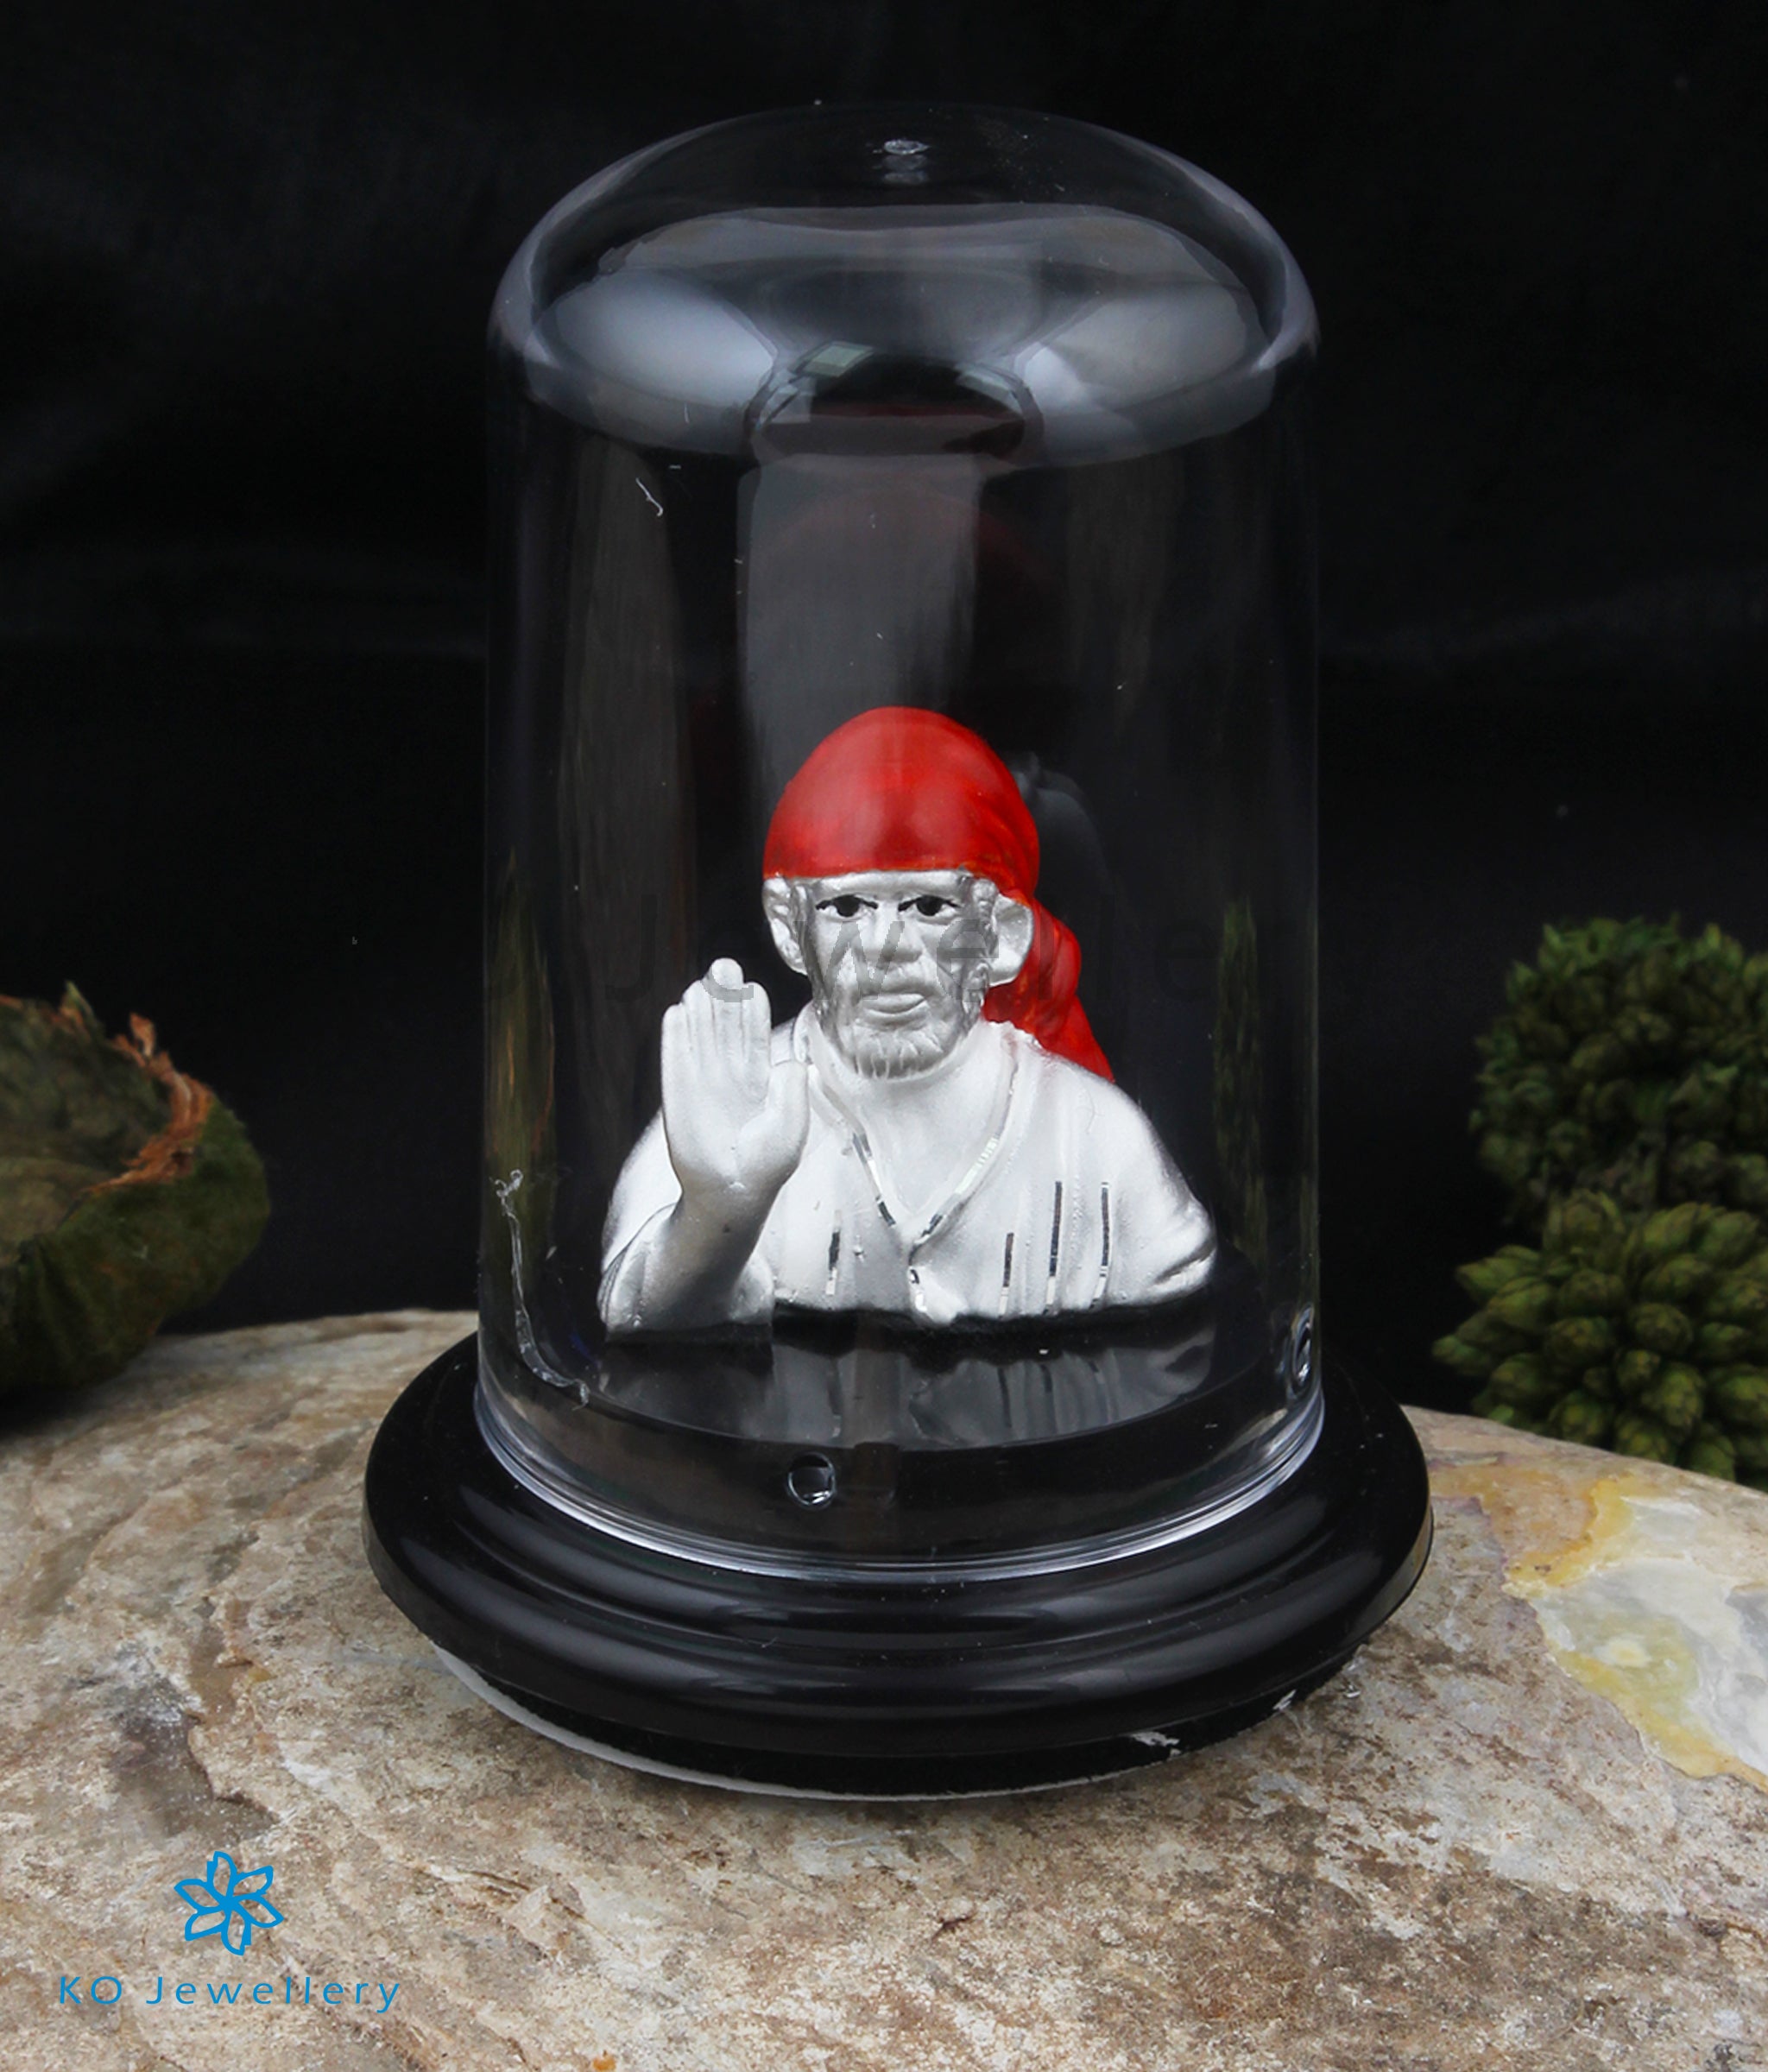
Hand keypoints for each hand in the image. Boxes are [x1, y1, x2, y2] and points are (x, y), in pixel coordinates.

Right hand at [660, 960, 808, 1221]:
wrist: (734, 1194)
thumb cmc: (766, 1166)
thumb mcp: (792, 1126)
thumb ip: (792, 1091)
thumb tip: (794, 1060)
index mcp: (757, 1084)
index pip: (752, 1039)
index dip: (750, 1012)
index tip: (752, 987)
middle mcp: (728, 1080)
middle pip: (724, 1031)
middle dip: (725, 1000)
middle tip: (725, 966)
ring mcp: (702, 1087)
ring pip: (701, 1040)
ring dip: (700, 1011)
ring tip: (702, 983)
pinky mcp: (678, 1098)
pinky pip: (675, 1061)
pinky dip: (676, 1038)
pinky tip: (676, 1013)